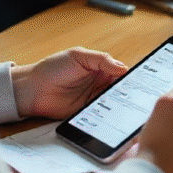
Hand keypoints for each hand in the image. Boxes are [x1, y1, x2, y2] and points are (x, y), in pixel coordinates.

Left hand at [11, 47, 127, 119]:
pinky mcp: (89, 112)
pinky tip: (116, 116)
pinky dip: (110, 115)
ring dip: (121, 104)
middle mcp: (100, 83)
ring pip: (115, 102)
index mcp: (100, 67)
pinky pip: (104, 114)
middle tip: (138, 97)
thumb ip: (101, 59)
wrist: (32, 90)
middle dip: (130, 93)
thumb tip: (122, 68)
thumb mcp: (78, 56)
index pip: (122, 72)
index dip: (131, 77)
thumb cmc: (52, 68)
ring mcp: (94, 98)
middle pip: (122, 89)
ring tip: (130, 108)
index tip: (140, 83)